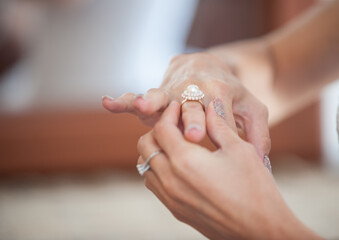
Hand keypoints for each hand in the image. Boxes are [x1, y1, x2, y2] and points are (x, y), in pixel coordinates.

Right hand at [103, 52, 269, 157]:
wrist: (208, 66)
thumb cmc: (231, 93)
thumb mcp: (252, 108)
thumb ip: (257, 132)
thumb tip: (262, 160)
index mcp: (219, 92)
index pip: (220, 114)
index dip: (224, 130)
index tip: (229, 147)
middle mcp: (193, 89)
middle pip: (192, 106)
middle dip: (192, 119)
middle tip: (193, 134)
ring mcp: (172, 91)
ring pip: (161, 97)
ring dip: (152, 102)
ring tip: (143, 107)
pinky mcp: (157, 94)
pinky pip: (137, 96)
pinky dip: (123, 100)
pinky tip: (108, 102)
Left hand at [136, 101, 319, 238]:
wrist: (260, 230)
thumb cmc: (255, 188)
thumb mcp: (239, 150)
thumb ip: (219, 125)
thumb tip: (209, 106)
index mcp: (185, 160)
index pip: (162, 128)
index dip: (168, 113)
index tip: (178, 107)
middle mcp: (171, 179)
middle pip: (146, 145)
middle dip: (157, 129)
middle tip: (175, 123)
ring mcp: (170, 197)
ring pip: (145, 165)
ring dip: (155, 149)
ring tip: (175, 143)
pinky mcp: (174, 210)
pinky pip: (153, 183)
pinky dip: (157, 168)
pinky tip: (177, 165)